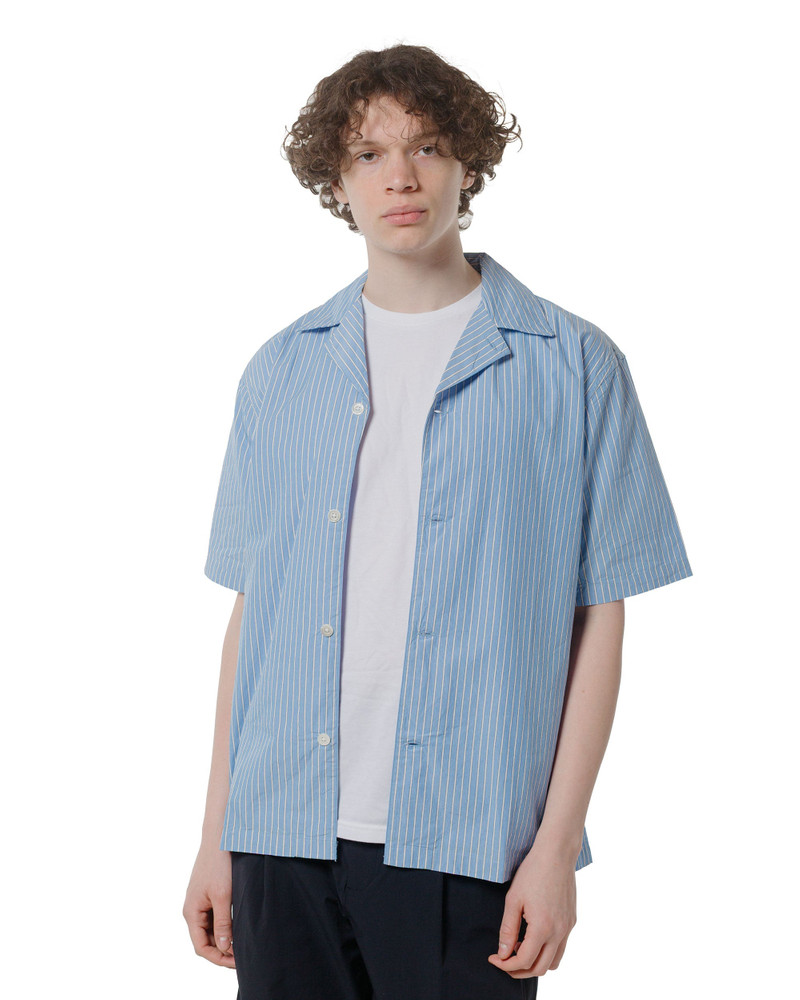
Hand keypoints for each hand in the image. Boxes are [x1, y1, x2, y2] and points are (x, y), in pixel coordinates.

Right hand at [183, 844, 235, 968]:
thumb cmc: (219, 864)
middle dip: (223, 951)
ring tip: (243, 945)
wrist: (219, 837)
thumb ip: (223, 923)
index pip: (201, 947)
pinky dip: (225, 926)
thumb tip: (224, 949)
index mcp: (191, 912)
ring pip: (211, 930)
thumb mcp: (223, 895)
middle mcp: (193, 909)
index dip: (218, 958)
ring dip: (225, 939)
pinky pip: (214, 917)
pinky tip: (239, 928)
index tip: (237, 962)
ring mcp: (200, 902)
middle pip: (205, 940)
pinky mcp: (208, 894)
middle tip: (244, 956)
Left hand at [487, 840, 576, 978]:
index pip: (524, 961)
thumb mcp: (513, 899)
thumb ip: (507, 929)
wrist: (556, 853)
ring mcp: (568, 928)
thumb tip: (502, 954)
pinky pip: (561, 948)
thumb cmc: (532, 872)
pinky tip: (532, 937)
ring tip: (518, 949)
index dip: (506, 965)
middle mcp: (559, 932)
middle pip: (540, 969)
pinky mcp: (571, 921)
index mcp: (543, 928)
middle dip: (519, 971)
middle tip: (504, 961)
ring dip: (535, 964)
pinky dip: (546, 952)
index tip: (493, 958)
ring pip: (554, 962)